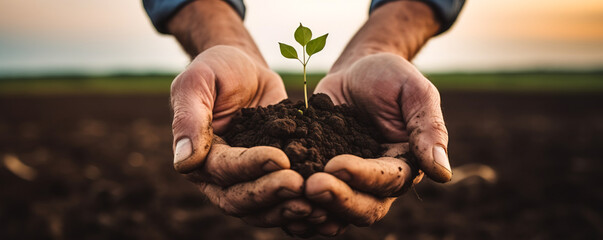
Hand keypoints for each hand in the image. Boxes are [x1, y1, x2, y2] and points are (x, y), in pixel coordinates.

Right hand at [170, 46, 311, 226]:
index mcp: (198, 157)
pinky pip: (281, 203)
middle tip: (301, 185)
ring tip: (315, 205)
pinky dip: (299, 211)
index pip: (223, 170)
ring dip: (286, 209)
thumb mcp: (199, 82)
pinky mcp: (271, 180)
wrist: (245, 69)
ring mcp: (246, 182)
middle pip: (240, 200)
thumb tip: (184, 163)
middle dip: (271, 194)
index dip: (250, 166)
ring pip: (261, 210)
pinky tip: (323, 211)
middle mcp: (218, 178)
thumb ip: (189, 118)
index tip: (280, 158)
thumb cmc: (217, 70)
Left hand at [303, 53, 447, 234]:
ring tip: (292, 198)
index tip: (336, 164)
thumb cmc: (390, 77)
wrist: (357, 71)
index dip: (363, 177)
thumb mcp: (415, 92)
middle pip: (364, 208)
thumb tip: (442, 173)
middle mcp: (379, 183)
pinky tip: (279, 203)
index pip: (388, 182)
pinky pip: (314, 204)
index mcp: (405, 165)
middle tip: (309, 186)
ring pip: (337, 214)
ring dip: (316, 211)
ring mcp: (350, 185)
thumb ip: (429, 129)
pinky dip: (298, 209)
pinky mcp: (323, 178)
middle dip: (337, 200)